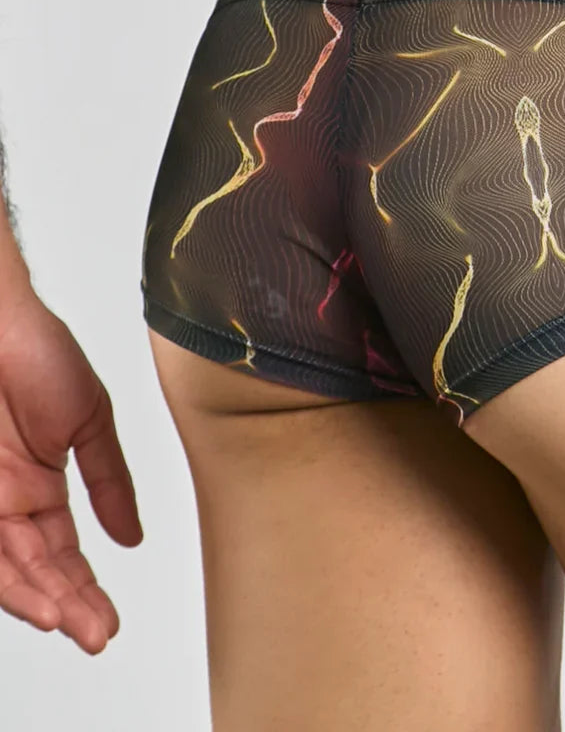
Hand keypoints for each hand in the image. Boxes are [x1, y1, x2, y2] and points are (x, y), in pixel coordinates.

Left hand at [0, 288, 142, 653]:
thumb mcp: (91, 420)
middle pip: (34, 573)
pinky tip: (37, 601)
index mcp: (38, 488)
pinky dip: (9, 580)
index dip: (85, 592)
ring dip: (39, 603)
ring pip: (6, 571)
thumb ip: (109, 480)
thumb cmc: (37, 351)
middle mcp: (5, 503)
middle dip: (67, 608)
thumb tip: (132, 536)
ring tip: (71, 624)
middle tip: (96, 634)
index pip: (62, 556)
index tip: (106, 623)